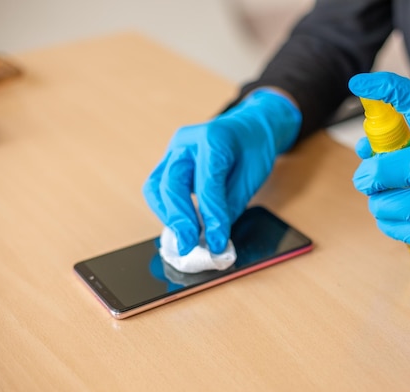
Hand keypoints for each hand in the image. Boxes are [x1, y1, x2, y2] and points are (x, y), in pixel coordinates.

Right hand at [142, 89, 300, 254]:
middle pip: (172, 182)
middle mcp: (187, 142)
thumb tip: (214, 239)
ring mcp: (173, 151)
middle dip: (180, 219)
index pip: (207, 183)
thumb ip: (229, 207)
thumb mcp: (251, 178)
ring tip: (183, 240)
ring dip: (167, 217)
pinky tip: (180, 227)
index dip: (211, 216)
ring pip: (156, 187)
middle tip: (190, 245)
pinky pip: (157, 189)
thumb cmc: (253, 149)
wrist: (249, 128)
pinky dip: (166, 211)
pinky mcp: (167, 163)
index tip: (218, 242)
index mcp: (214, 139)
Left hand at [349, 72, 409, 268]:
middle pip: (377, 170)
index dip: (383, 88)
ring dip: (381, 201)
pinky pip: (387, 225)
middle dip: (367, 176)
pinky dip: (390, 221)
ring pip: (378, 203)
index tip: (360, 83)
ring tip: (404, 198)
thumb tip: (364, 148)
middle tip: (374, 177)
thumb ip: (404, 144)